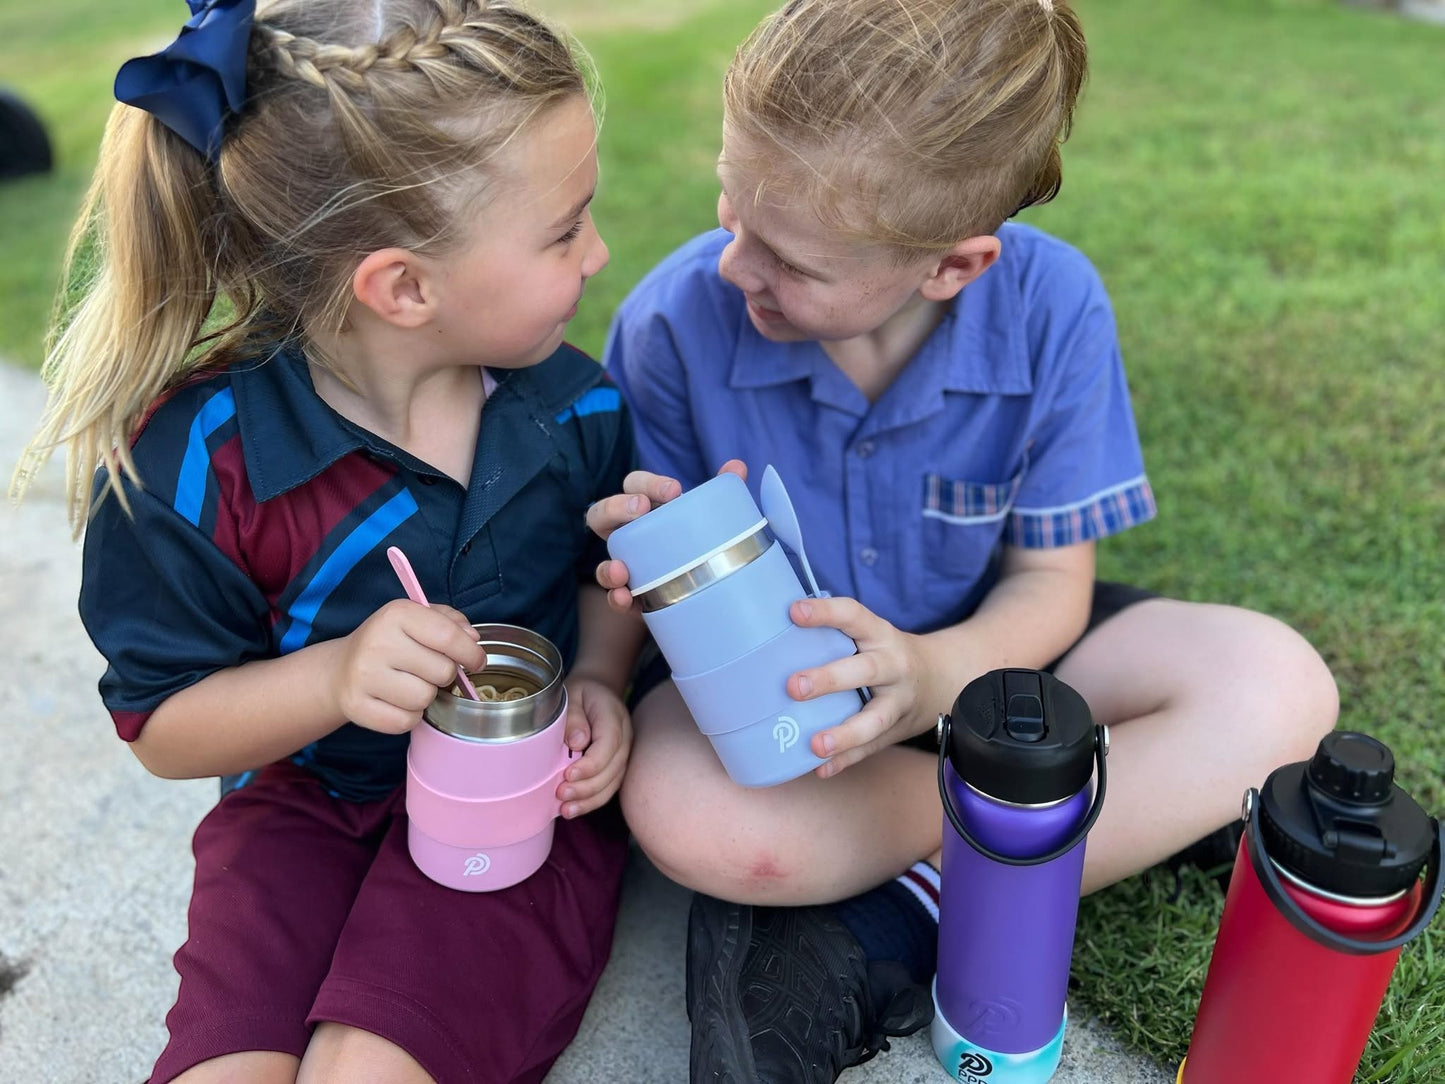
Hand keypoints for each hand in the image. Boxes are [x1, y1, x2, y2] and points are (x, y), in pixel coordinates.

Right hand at [330, 599, 485, 734]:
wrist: (341, 669)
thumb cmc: (390, 642)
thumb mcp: (418, 618)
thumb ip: (451, 622)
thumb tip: (473, 640)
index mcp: (397, 614)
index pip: (449, 636)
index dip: (471, 653)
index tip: (476, 661)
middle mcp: (377, 642)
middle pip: (443, 671)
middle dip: (445, 674)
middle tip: (427, 670)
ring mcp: (364, 676)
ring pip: (425, 698)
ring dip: (426, 696)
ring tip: (409, 684)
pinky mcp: (356, 706)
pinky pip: (406, 721)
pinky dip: (409, 716)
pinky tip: (396, 701)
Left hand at [556, 675, 632, 817]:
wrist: (597, 692)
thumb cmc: (580, 693)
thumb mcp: (572, 694)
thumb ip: (573, 716)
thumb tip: (576, 742)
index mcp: (614, 717)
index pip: (608, 745)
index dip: (590, 764)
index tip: (567, 775)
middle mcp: (624, 738)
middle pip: (612, 769)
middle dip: (586, 787)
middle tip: (560, 794)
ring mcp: (623, 755)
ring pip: (611, 784)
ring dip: (588, 800)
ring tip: (565, 810)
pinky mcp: (616, 767)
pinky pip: (608, 788)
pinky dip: (590, 802)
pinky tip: (572, 809)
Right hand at [588, 459, 747, 611]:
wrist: (701, 585)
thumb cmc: (696, 538)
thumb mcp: (707, 514)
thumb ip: (721, 489)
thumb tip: (737, 467)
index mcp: (644, 508)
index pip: (634, 485)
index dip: (649, 484)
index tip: (675, 490)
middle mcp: (626, 535)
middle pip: (601, 514)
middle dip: (616, 507)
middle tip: (641, 507)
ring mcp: (624, 566)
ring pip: (602, 563)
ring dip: (608, 565)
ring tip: (622, 569)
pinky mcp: (629, 596)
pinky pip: (613, 597)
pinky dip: (615, 598)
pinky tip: (625, 597)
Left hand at [786, 596, 931, 777]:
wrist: (939, 679)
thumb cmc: (885, 653)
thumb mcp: (870, 633)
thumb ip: (833, 634)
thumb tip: (771, 630)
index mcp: (880, 635)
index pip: (854, 616)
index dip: (826, 612)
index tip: (795, 612)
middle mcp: (893, 666)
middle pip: (865, 670)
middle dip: (829, 679)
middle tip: (793, 686)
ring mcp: (898, 702)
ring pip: (875, 719)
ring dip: (845, 734)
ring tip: (816, 744)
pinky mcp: (895, 731)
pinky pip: (871, 748)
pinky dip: (846, 760)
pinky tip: (821, 768)